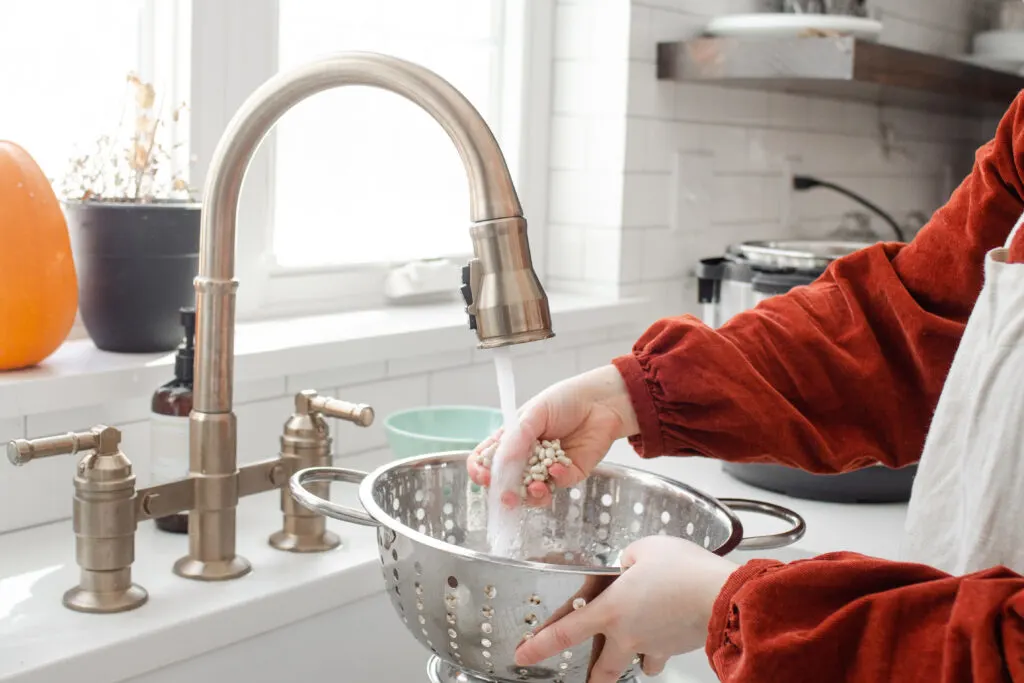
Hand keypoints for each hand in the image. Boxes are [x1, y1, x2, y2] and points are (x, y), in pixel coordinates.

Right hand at [466, 365, 638, 507]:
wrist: (601, 401)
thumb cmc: (564, 400)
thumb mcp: (534, 413)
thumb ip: (516, 438)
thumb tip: (502, 465)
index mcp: (512, 440)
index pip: (487, 460)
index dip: (481, 471)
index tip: (484, 476)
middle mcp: (527, 457)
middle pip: (508, 483)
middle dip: (506, 492)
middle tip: (507, 497)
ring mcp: (547, 468)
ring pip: (532, 492)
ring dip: (532, 495)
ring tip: (536, 488)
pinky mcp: (569, 474)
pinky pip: (558, 484)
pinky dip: (556, 479)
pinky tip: (558, 468)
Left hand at [515, 536, 737, 681]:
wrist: (721, 595)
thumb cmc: (682, 570)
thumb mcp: (643, 548)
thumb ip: (627, 558)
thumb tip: (627, 564)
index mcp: (610, 610)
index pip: (564, 633)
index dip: (539, 646)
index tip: (522, 656)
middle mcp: (628, 636)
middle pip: (602, 670)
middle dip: (591, 680)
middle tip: (586, 682)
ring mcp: (653, 646)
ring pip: (637, 665)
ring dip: (632, 661)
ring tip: (634, 650)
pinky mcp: (676, 647)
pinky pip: (662, 653)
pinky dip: (661, 646)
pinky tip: (666, 628)